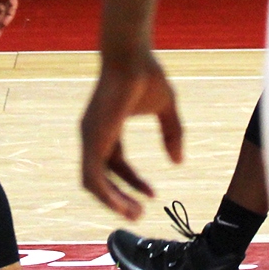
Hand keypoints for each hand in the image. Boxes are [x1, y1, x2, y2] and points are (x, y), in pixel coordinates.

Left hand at [80, 46, 183, 219]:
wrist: (132, 55)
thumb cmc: (146, 73)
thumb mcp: (166, 108)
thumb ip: (172, 133)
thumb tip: (178, 162)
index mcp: (108, 128)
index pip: (116, 164)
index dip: (132, 182)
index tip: (152, 195)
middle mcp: (94, 134)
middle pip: (101, 178)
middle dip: (119, 199)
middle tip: (138, 215)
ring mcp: (90, 137)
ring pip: (93, 183)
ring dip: (112, 202)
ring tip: (134, 215)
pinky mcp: (92, 138)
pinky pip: (92, 177)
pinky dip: (106, 194)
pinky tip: (123, 204)